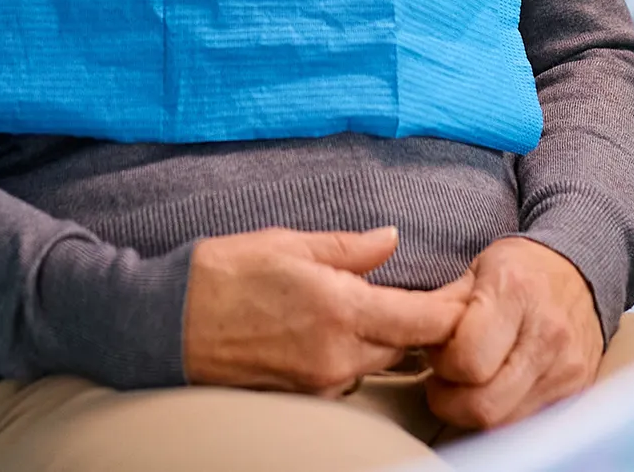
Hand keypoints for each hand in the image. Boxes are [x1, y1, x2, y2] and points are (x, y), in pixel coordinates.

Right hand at [182, 227, 471, 394]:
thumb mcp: (288, 243)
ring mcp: (320, 381)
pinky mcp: (304, 395)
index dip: (454, 310)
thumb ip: (348, 248)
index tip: (468, 294)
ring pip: (376, 361)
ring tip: (359, 304)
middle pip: (406, 345)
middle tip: (418, 290)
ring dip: (380, 337)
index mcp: (339, 309)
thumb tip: (390, 239)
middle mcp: (336, 354)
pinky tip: (326, 327)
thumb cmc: (222, 273)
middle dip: (416, 322)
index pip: (423, 321)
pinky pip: (346, 374)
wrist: (166, 323)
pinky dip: (350, 353)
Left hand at [423, 237, 603, 431]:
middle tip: (445, 377)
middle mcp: (547, 334)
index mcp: (515, 292)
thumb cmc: (520, 270)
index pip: (467, 359)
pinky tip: (495, 388)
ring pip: (503, 422)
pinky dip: (502, 413)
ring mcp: (566, 367)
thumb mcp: (475, 270)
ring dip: (474, 410)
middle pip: (484, 403)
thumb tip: (403, 335)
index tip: (438, 352)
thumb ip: (439, 306)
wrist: (580, 272)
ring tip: (470, 382)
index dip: (442, 363)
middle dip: (451, 399)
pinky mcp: (576, 389)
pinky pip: (526, 422)